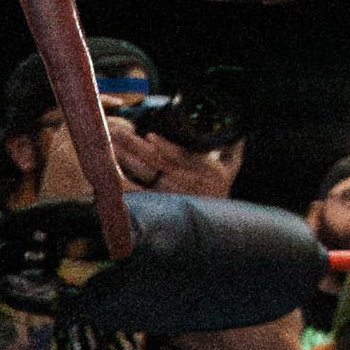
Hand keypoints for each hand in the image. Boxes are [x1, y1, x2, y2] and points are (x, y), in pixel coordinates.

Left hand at [108, 122, 239, 197]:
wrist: (215, 221)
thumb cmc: (221, 187)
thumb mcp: (231, 166)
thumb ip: (232, 146)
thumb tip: (237, 128)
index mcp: (205, 169)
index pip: (183, 155)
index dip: (166, 146)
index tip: (150, 135)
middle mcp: (188, 181)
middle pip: (158, 162)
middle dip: (136, 146)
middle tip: (119, 133)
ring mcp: (172, 192)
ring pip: (146, 174)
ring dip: (127, 160)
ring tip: (111, 147)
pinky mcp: (160, 200)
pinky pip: (141, 189)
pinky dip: (127, 180)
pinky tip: (113, 172)